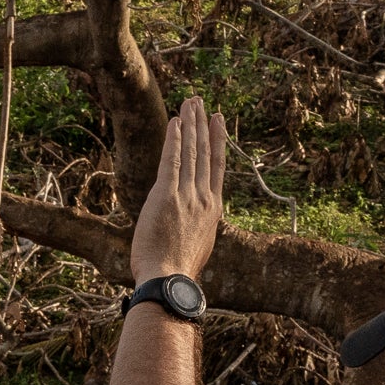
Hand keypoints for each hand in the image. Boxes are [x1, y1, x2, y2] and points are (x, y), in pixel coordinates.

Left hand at [130, 100, 226, 286]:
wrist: (170, 281)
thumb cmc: (177, 272)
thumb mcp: (196, 246)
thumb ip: (195, 228)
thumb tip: (191, 225)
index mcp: (212, 210)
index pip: (216, 167)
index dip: (217, 141)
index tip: (217, 121)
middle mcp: (203, 199)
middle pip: (204, 153)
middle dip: (202, 125)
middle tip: (200, 102)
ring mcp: (186, 196)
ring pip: (190, 153)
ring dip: (189, 125)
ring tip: (190, 103)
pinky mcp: (166, 197)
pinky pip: (172, 162)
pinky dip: (174, 141)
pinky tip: (175, 122)